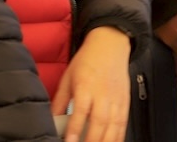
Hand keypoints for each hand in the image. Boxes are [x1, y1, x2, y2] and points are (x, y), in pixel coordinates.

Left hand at [51, 26, 131, 141]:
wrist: (110, 44)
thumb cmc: (88, 60)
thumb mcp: (68, 77)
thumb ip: (60, 100)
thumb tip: (51, 119)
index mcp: (86, 86)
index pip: (80, 111)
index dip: (74, 129)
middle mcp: (103, 94)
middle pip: (99, 121)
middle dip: (91, 140)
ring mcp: (116, 98)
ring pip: (113, 125)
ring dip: (106, 141)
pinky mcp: (125, 101)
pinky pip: (123, 122)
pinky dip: (119, 136)